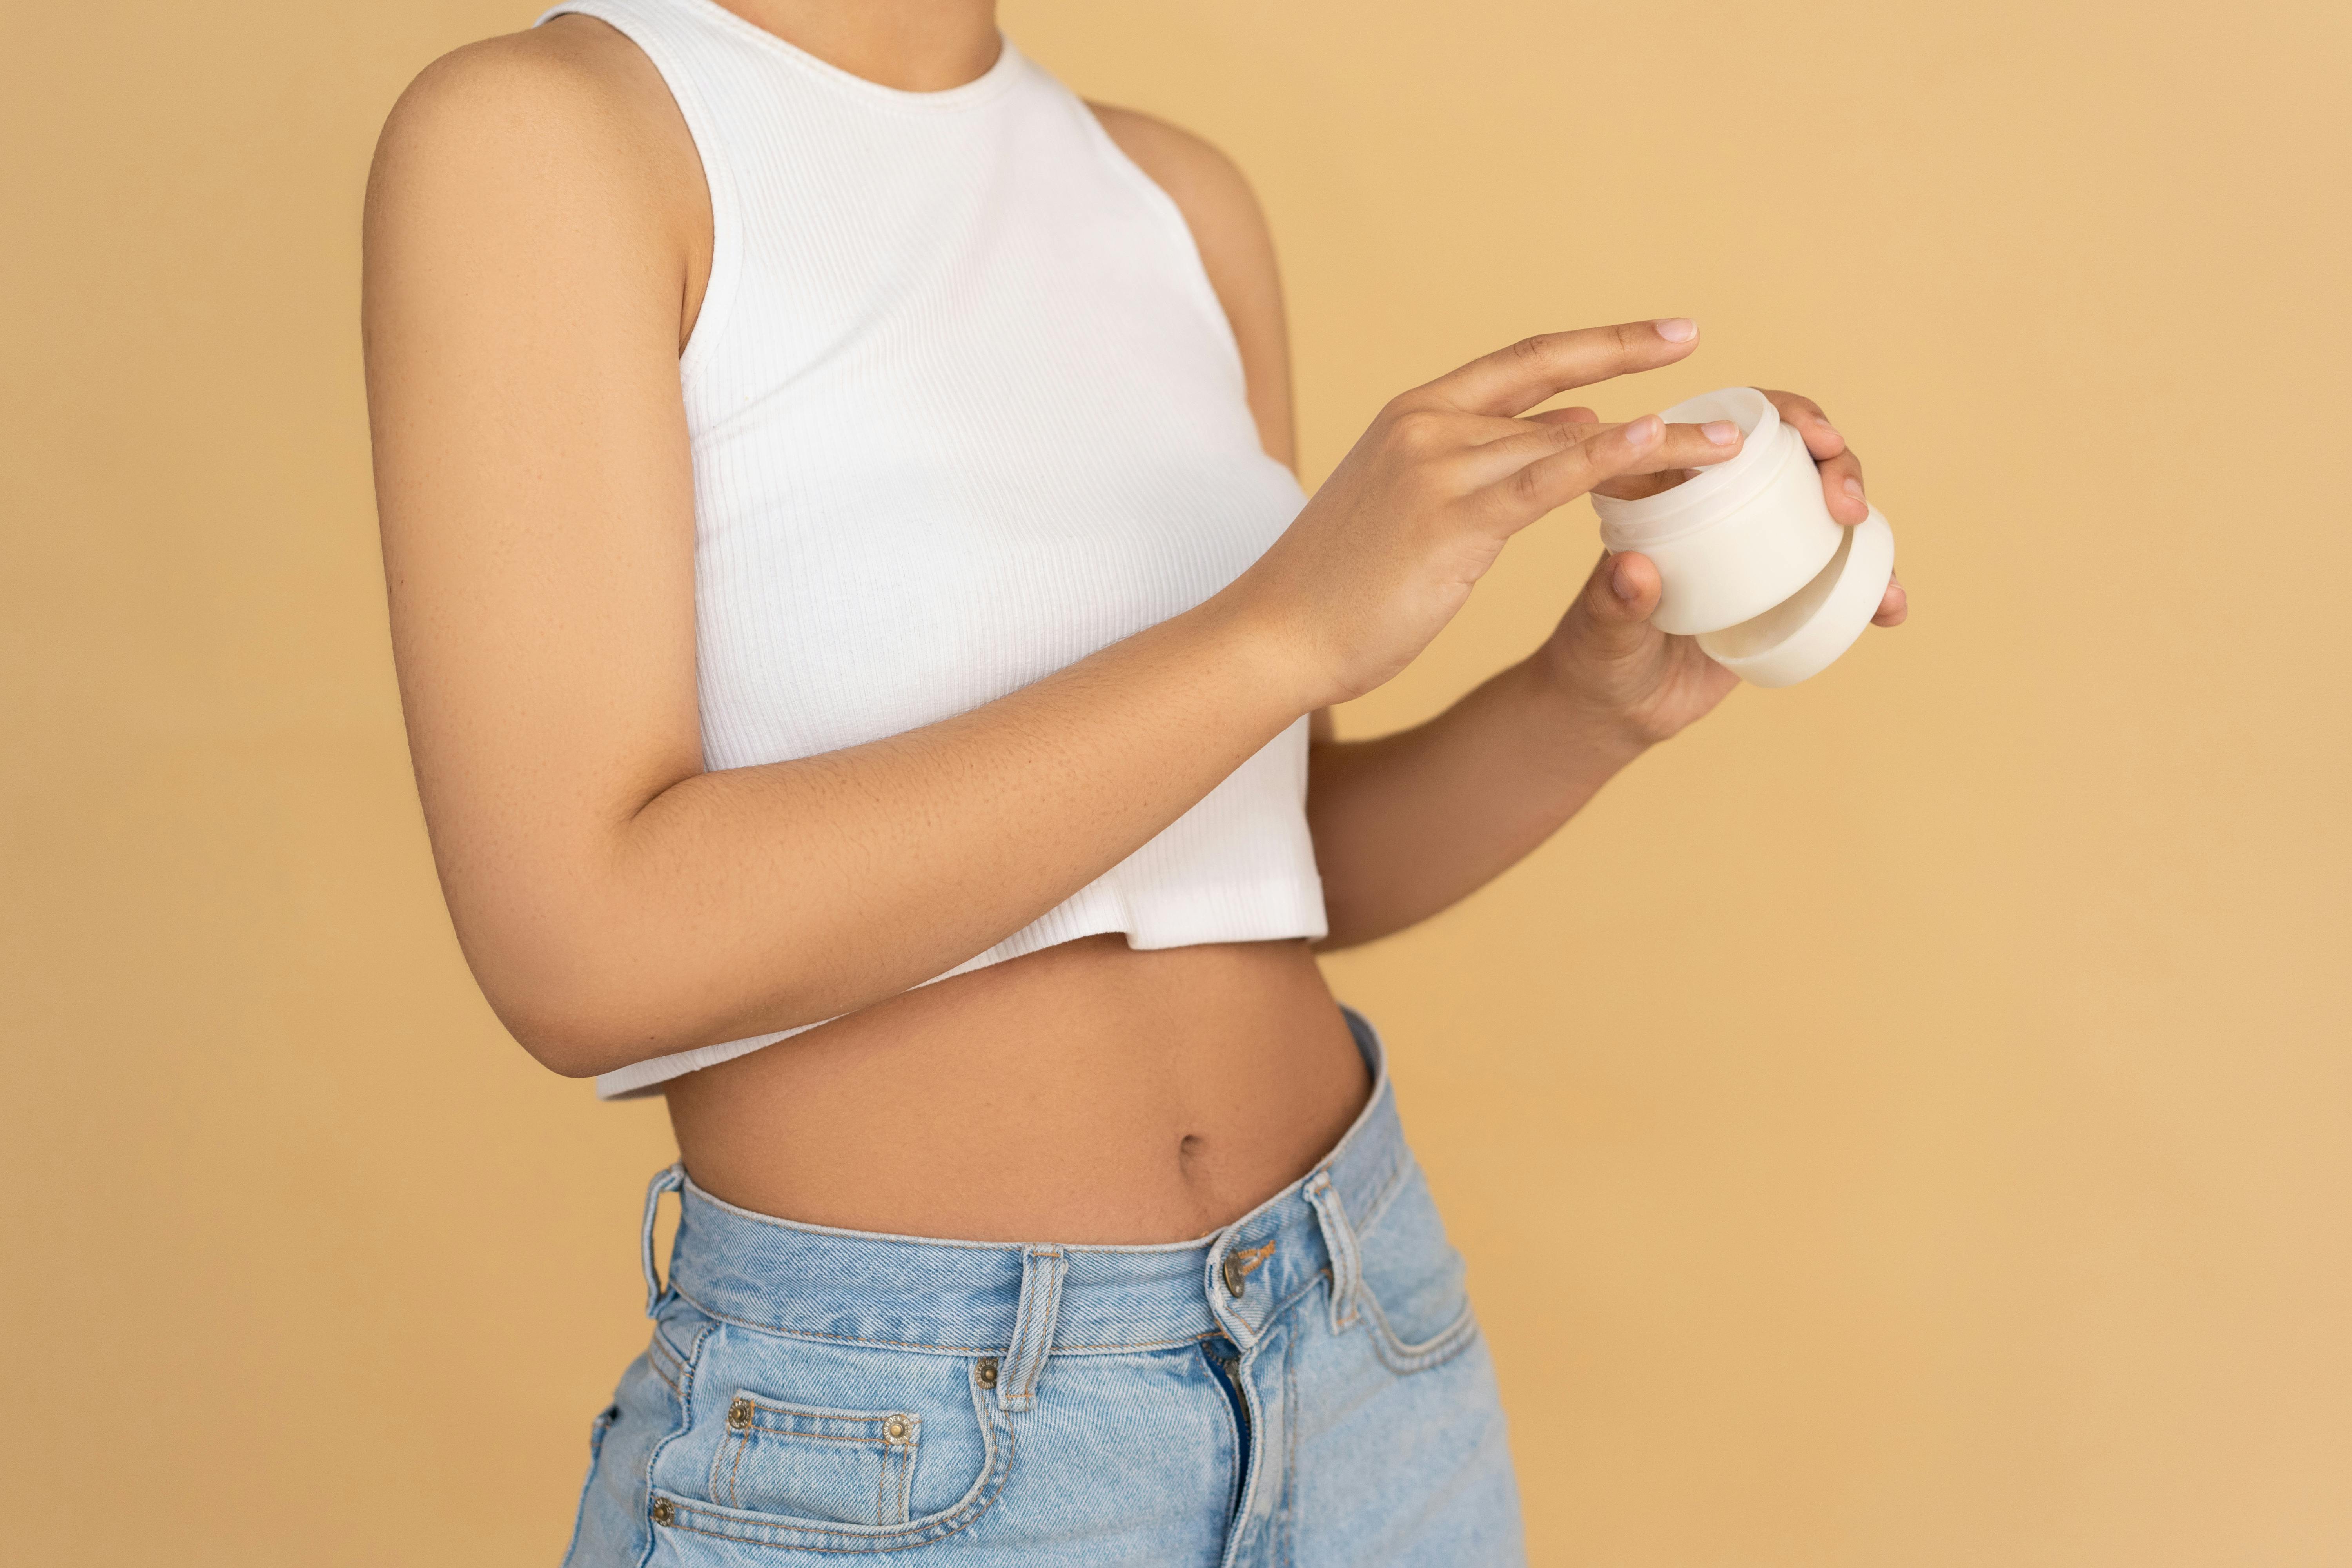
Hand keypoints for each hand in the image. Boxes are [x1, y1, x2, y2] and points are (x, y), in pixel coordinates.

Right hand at [1229, 319, 1745, 710]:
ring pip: (1568, 437)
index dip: (1593, 344)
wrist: (1277, 633)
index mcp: (1414, 413)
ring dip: (1655, 439)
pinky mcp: (1453, 520)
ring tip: (1725, 442)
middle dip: (1627, 353)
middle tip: (1692, 333)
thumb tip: (1568, 428)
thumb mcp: (1408, 501)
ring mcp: (1439, 468)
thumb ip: (1482, 461)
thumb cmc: (1340, 581)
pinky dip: (1612, 460)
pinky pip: (1551, 481)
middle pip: (1549, 380)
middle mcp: (1428, 424)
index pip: (1520, 362)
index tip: (1658, 336)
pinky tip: (1661, 445)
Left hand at [1535, 386, 1907, 744]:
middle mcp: (1721, 506)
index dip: (1784, 416)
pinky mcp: (1781, 591)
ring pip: (1824, 511)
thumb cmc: (1593, 658)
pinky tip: (1889, 609)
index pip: (1733, 425)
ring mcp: (1757, 547)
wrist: (1614, 710)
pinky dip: (1870, 588)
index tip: (1817, 436)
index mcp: (1671, 488)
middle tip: (1849, 504)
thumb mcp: (1599, 632)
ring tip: (1879, 564)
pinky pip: (1835, 576)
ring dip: (1867, 525)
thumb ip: (1610, 605)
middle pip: (1794, 457)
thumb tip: (1633, 570)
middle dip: (1837, 463)